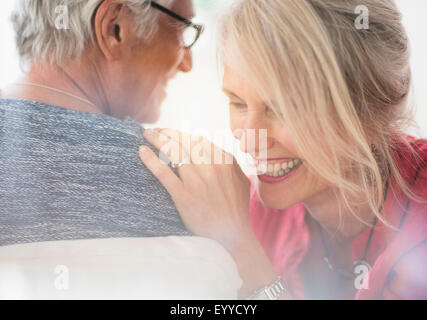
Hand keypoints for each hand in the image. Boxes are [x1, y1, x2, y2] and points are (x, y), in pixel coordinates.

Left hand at [139, 128, 251, 248]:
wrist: (232, 236)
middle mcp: (211, 167)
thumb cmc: (236, 210)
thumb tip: (220, 152)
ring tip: (146, 135)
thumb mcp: (241, 181)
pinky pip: (164, 173)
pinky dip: (151, 160)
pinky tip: (142, 152)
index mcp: (224, 161)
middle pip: (184, 141)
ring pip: (173, 152)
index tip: (172, 133)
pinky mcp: (183, 196)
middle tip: (154, 131)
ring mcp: (196, 181)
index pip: (199, 139)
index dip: (182, 134)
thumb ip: (231, 163)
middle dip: (167, 132)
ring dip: (157, 140)